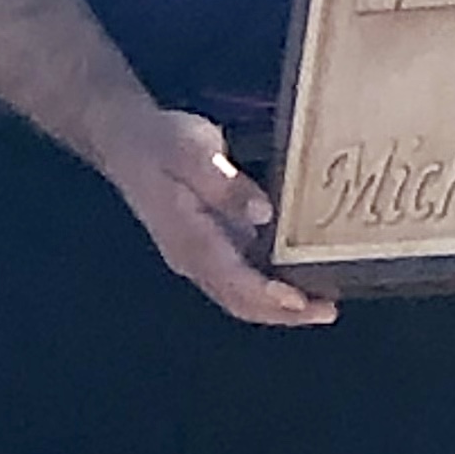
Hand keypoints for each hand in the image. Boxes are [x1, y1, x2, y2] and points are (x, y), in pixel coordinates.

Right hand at [103, 108, 333, 326]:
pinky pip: (242, 279)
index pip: (232, 280)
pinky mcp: (209, 248)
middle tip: (329, 310)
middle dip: (285, 313)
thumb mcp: (191, 151)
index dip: (268, 296)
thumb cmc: (160, 143)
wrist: (125, 140)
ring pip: (242, 296)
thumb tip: (263, 213)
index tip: (302, 302)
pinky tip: (301, 278)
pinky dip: (271, 288)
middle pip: (241, 301)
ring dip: (281, 307)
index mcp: (188, 238)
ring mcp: (200, 257)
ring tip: (325, 302)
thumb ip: (224, 184)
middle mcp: (193, 258)